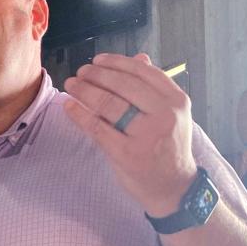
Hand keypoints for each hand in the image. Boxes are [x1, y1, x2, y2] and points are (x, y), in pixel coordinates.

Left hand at [62, 53, 197, 216]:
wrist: (174, 187)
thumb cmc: (167, 147)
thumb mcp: (170, 114)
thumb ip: (153, 87)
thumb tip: (138, 57)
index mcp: (176, 101)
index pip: (143, 72)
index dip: (117, 63)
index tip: (98, 60)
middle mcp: (164, 115)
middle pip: (122, 86)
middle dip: (96, 76)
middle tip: (80, 73)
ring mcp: (146, 135)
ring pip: (108, 104)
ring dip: (84, 91)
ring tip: (71, 85)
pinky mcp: (127, 153)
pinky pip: (97, 127)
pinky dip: (80, 114)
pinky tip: (70, 106)